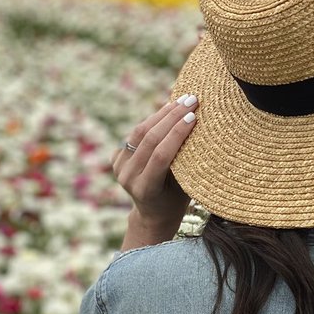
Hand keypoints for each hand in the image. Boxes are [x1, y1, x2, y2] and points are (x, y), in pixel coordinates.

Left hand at [113, 96, 197, 248]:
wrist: (153, 214)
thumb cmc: (177, 201)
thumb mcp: (185, 187)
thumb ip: (185, 163)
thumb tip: (197, 128)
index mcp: (145, 189)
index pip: (161, 155)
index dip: (177, 134)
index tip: (194, 116)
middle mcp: (127, 177)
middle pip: (149, 139)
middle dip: (172, 116)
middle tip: (191, 100)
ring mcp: (119, 167)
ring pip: (139, 132)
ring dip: (162, 113)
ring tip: (181, 100)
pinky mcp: (116, 158)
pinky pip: (135, 134)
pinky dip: (153, 120)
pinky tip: (168, 109)